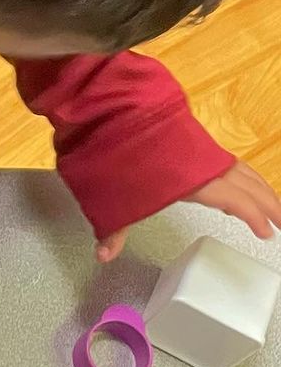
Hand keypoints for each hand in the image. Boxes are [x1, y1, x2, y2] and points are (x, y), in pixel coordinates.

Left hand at [96, 160, 280, 261]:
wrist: (113, 110)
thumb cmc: (115, 151)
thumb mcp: (113, 198)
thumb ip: (113, 230)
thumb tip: (103, 256)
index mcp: (192, 179)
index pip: (233, 200)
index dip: (252, 217)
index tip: (267, 233)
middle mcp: (204, 164)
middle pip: (247, 185)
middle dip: (269, 205)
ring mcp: (203, 152)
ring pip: (243, 172)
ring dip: (262, 190)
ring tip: (275, 209)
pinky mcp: (197, 144)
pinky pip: (231, 163)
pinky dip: (246, 177)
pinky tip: (246, 185)